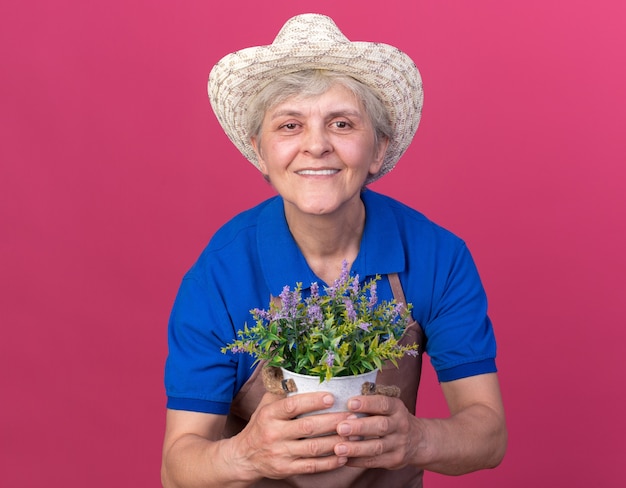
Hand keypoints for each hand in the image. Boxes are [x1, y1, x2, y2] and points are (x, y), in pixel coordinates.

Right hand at [231, 391, 351, 480]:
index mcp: (269, 414)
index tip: (331, 397)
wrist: (244, 457)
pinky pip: (312, 467)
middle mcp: (274, 433)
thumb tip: (297, 368)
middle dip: (332, 421)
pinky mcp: (286, 470)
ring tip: (354, 435)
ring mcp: (280, 453)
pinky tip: (343, 456)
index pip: (292, 406)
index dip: (313, 401)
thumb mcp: (265, 405)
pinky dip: (329, 462)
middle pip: (307, 427)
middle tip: (352, 416)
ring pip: (313, 448)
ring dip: (336, 442)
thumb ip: (281, 390)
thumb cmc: (260, 425)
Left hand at [332, 395, 419, 469]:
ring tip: (338, 448)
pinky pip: (375, 461)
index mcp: (397, 408)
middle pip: (380, 426)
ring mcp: (399, 444)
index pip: (383, 404)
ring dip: (356, 448)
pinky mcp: (394, 460)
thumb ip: (370, 404)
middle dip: (359, 427)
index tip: (350, 403)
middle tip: (340, 428)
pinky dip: (358, 461)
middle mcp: (400, 425)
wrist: (417, 440)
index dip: (367, 403)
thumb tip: (340, 400)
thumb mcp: (388, 407)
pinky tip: (344, 459)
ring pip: (377, 447)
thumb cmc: (391, 418)